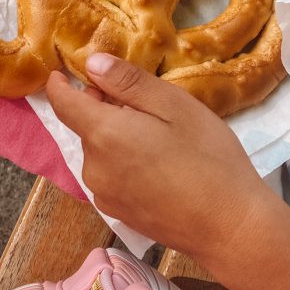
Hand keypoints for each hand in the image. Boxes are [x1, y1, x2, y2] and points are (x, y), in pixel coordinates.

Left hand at [45, 53, 267, 259]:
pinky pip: (111, 175)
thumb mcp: (175, 105)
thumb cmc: (208, 158)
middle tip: (145, 101)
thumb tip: (92, 63)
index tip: (61, 71)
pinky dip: (124, 161)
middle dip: (105, 108)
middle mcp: (93, 168)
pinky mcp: (119, 214)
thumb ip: (129, 82)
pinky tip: (159, 164)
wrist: (229, 227)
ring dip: (117, 136)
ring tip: (160, 134)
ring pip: (100, 152)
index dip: (59, 85)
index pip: (63, 104)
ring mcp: (105, 196)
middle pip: (87, 127)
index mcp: (103, 135)